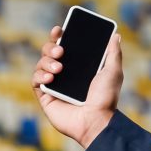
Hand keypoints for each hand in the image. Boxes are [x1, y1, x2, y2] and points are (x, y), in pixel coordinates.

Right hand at [32, 23, 121, 150]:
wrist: (96, 120)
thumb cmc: (106, 99)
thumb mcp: (113, 72)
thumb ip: (113, 53)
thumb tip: (115, 35)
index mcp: (79, 66)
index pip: (65, 45)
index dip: (59, 36)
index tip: (59, 30)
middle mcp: (64, 74)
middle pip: (49, 52)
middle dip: (51, 47)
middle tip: (60, 51)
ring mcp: (54, 85)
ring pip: (41, 63)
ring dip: (46, 61)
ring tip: (59, 68)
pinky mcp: (45, 96)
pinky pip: (35, 80)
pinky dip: (40, 75)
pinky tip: (50, 77)